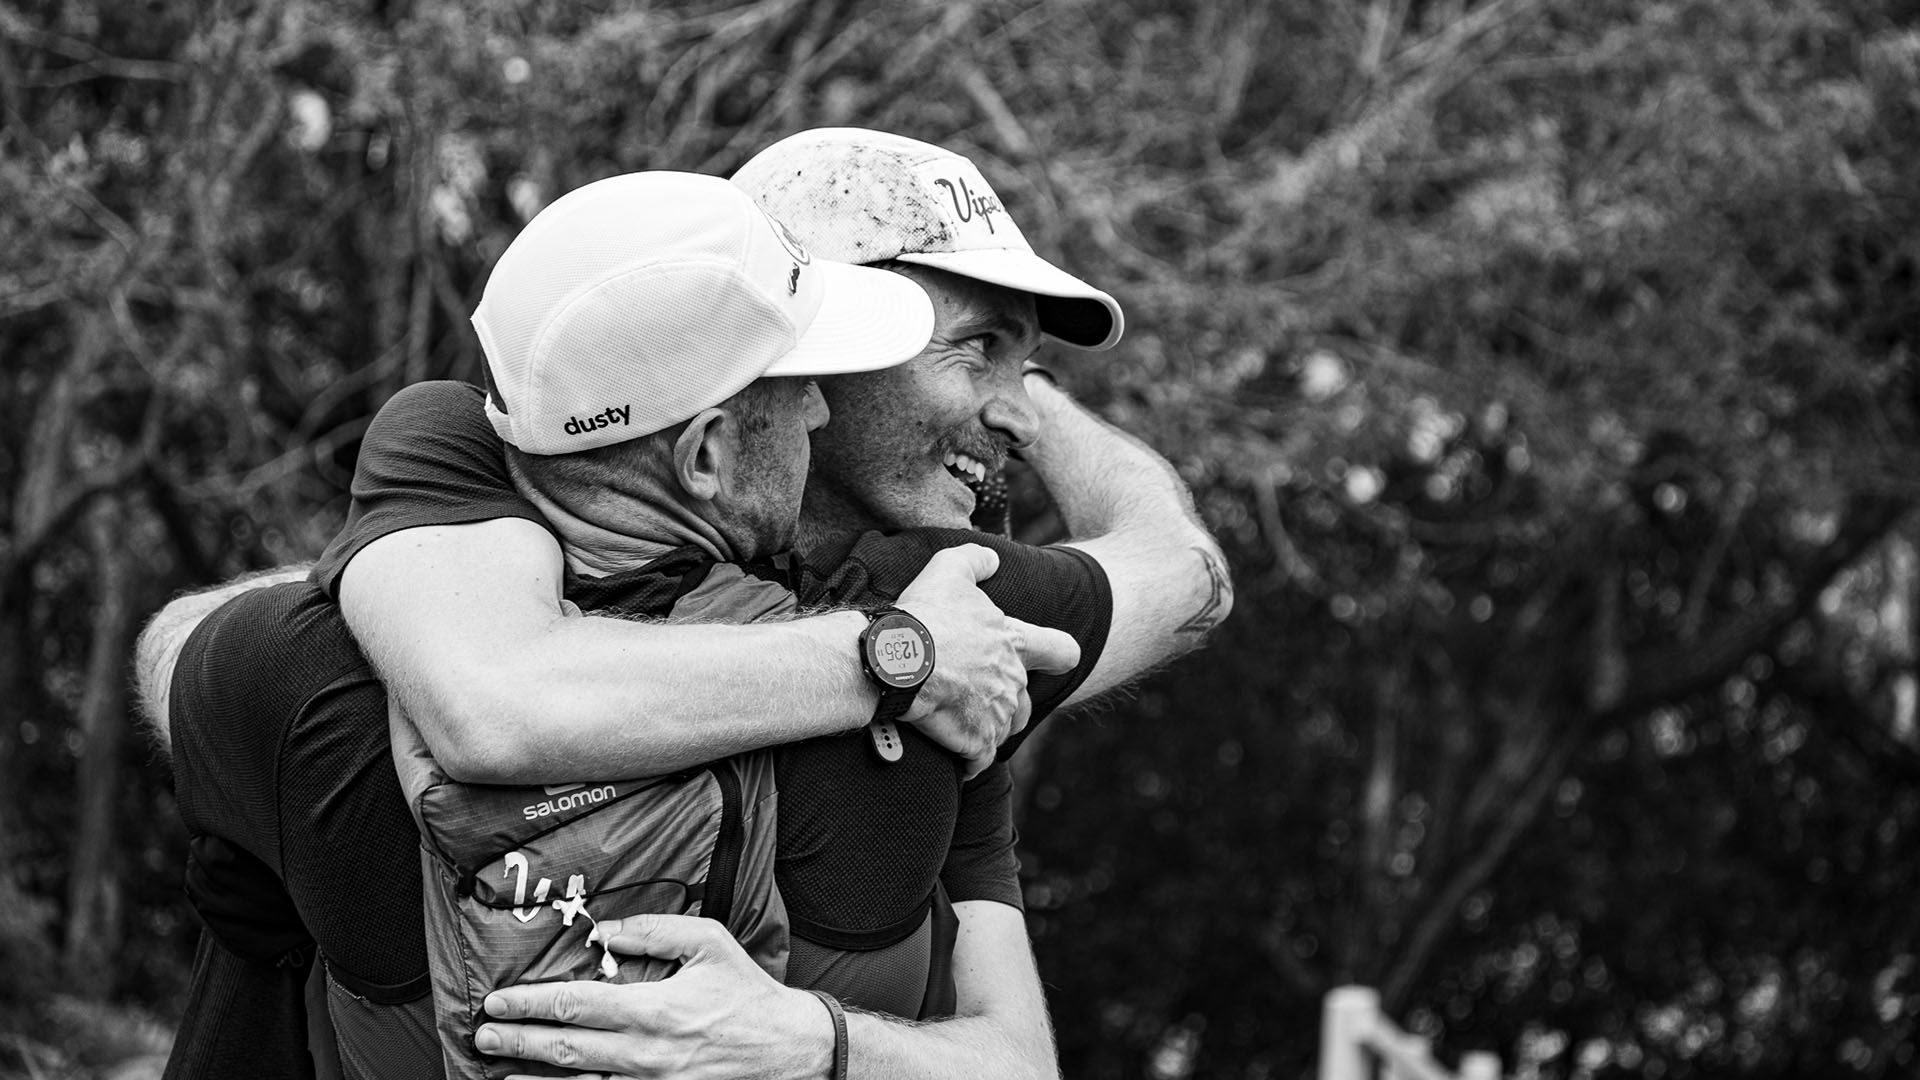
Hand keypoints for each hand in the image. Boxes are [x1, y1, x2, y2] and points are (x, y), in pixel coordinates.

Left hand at [476, 915, 830, 1079]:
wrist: (787, 1050)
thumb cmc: (747, 994)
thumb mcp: (710, 942)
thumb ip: (655, 930)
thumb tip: (604, 933)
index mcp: (654, 1008)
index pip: (576, 1004)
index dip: (531, 1003)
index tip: (500, 1000)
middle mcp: (645, 1053)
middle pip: (566, 1049)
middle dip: (518, 1041)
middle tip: (483, 1034)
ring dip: (534, 1079)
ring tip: (499, 1070)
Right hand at [893, 545, 1079, 776]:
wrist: (898, 660)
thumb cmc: (923, 615)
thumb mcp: (947, 571)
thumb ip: (974, 560)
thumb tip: (992, 558)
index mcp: (1014, 642)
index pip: (1062, 651)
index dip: (1057, 657)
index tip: (1049, 662)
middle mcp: (1013, 680)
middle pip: (1024, 700)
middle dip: (1002, 700)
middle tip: (969, 695)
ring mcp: (998, 713)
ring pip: (1003, 729)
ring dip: (987, 729)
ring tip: (959, 723)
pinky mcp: (978, 742)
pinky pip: (980, 760)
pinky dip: (970, 760)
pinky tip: (953, 756)